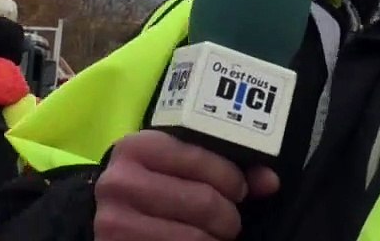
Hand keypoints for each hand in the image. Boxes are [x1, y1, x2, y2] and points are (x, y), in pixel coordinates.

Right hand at [93, 130, 279, 240]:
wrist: (108, 218)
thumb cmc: (152, 188)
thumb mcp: (177, 167)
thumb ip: (223, 169)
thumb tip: (270, 181)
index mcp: (137, 147)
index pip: (201, 158)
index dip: (231, 178)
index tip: (238, 190)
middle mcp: (121, 182)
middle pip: (204, 201)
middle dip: (229, 216)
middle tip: (229, 221)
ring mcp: (116, 222)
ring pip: (196, 237)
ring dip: (216, 240)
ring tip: (213, 236)